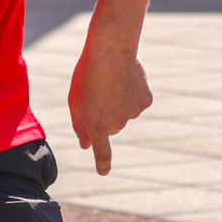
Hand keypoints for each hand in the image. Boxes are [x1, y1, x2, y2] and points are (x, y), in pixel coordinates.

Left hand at [68, 43, 151, 174]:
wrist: (112, 48)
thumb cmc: (88, 72)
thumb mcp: (75, 99)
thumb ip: (79, 125)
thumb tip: (85, 146)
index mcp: (96, 124)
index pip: (101, 152)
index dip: (102, 163)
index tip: (103, 172)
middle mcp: (117, 123)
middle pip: (112, 126)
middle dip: (106, 114)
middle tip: (100, 91)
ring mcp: (133, 113)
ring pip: (125, 113)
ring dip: (119, 102)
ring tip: (113, 81)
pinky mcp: (146, 101)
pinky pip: (138, 102)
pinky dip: (133, 93)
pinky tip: (127, 78)